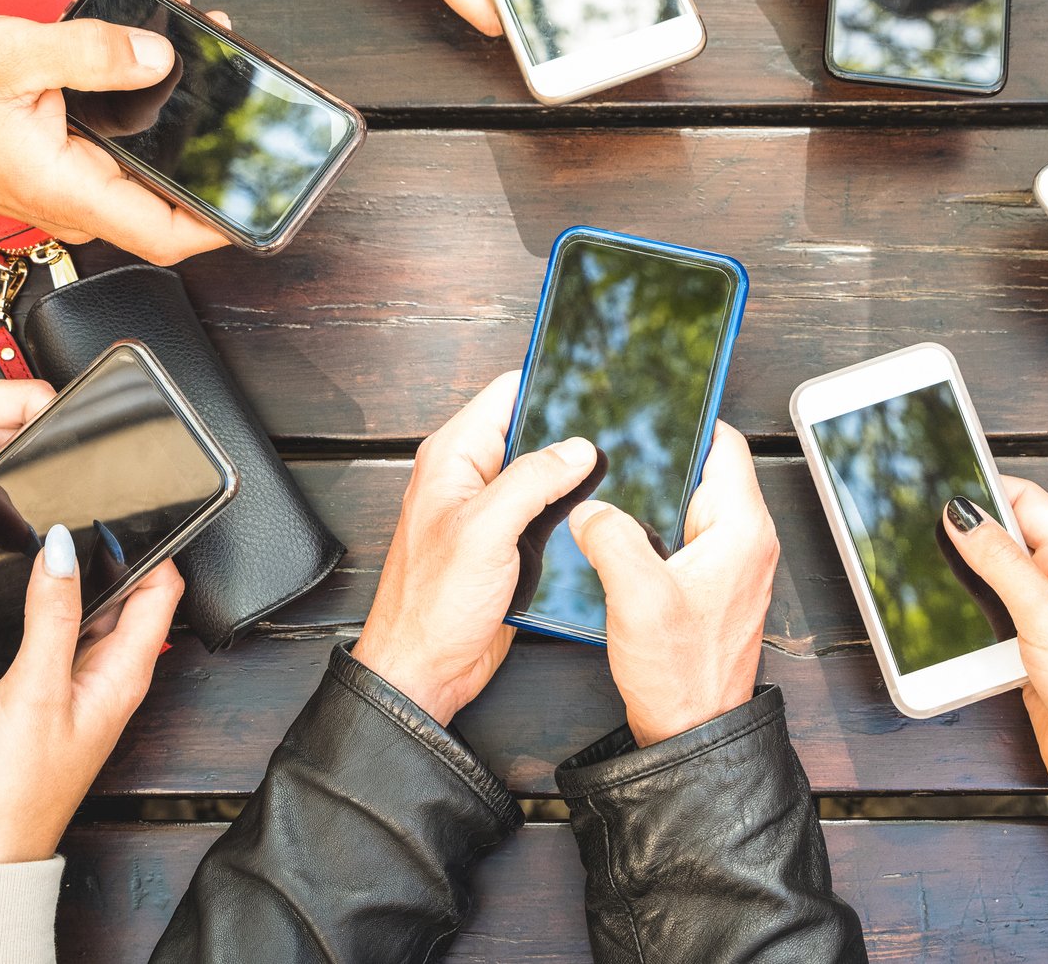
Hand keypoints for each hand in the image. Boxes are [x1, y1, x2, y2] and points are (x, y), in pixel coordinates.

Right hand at [0, 0, 232, 265]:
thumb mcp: (12, 55)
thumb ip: (90, 52)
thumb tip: (157, 56)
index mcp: (66, 189)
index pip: (165, 233)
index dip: (222, 220)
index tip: (261, 193)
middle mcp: (76, 198)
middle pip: (170, 188)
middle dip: (211, 134)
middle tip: (235, 75)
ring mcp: (74, 184)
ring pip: (149, 159)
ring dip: (180, 104)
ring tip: (198, 36)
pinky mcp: (69, 162)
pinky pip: (123, 141)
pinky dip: (144, 96)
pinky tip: (152, 46)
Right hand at [0, 531, 181, 862]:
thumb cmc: (18, 788)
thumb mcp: (35, 689)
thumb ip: (52, 616)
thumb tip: (62, 550)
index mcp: (125, 673)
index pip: (161, 592)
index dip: (154, 547)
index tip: (128, 508)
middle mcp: (109, 675)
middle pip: (127, 597)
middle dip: (109, 556)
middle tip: (80, 513)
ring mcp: (77, 684)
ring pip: (90, 615)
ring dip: (76, 582)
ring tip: (47, 544)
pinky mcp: (45, 693)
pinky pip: (57, 637)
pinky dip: (47, 611)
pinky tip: (23, 594)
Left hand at [353, 372, 601, 723]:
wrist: (426, 671)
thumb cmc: (433, 605)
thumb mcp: (485, 531)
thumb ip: (531, 480)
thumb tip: (578, 447)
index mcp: (454, 456)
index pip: (508, 393)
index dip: (550, 381)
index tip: (594, 376)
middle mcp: (471, 477)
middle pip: (533, 431)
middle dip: (572, 432)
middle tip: (621, 431)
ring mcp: (491, 511)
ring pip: (546, 474)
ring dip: (575, 477)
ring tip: (619, 472)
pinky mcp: (510, 543)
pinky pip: (547, 513)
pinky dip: (571, 511)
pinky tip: (599, 513)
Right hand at [568, 424, 777, 745]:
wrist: (691, 734)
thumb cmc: (680, 674)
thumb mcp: (637, 596)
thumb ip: (611, 537)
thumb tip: (591, 507)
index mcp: (743, 529)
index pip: (725, 444)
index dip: (689, 419)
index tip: (651, 405)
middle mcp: (748, 541)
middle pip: (707, 470)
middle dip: (663, 456)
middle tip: (617, 445)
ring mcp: (733, 564)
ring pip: (692, 503)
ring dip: (656, 495)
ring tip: (611, 487)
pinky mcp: (714, 585)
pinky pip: (686, 535)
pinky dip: (657, 527)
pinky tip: (620, 533)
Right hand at [942, 482, 1047, 903]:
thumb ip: (1002, 562)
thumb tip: (963, 514)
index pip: (1029, 502)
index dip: (985, 488)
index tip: (939, 484)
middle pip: (1007, 539)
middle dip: (967, 534)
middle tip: (918, 529)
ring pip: (994, 583)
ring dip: (964, 581)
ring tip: (924, 575)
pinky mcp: (1031, 656)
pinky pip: (991, 623)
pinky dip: (967, 621)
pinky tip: (944, 624)